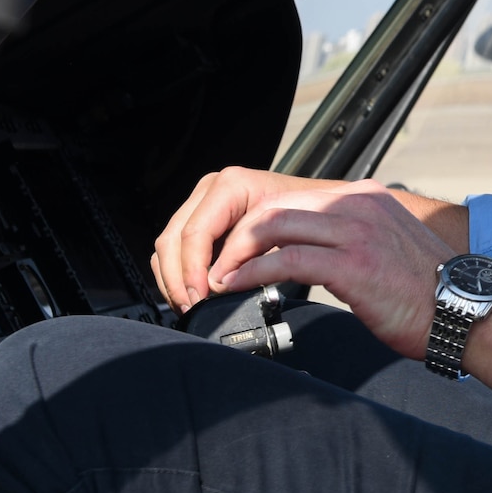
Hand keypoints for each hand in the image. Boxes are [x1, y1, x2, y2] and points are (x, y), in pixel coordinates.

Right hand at [152, 167, 329, 309]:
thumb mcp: (289, 233)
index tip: (202, 297)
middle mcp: (212, 189)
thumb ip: (257, 253)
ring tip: (191, 305)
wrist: (323, 206)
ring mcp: (203, 202)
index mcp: (232, 185)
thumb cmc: (313, 217)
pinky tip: (194, 293)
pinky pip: (176, 247)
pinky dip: (179, 273)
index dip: (194, 269)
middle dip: (179, 278)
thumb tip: (224, 284)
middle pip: (174, 239)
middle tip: (192, 307)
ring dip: (175, 279)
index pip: (196, 233)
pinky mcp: (202, 219)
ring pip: (168, 245)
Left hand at [205, 180, 449, 360]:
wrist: (464, 311)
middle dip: (236, 238)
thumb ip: (350, 239)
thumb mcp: (386, 248)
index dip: (255, 227)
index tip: (237, 252)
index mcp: (366, 199)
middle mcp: (359, 205)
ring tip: (218, 278)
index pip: (294, 200)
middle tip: (216, 266)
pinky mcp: (353, 264)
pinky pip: (286, 260)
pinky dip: (251, 272)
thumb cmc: (427, 292)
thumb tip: (308, 254)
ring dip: (236, 253)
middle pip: (276, 207)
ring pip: (273, 226)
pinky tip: (237, 285)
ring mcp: (356, 232)